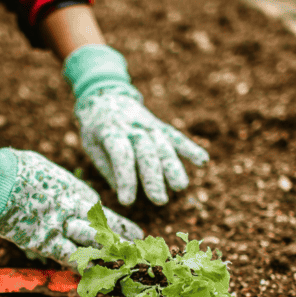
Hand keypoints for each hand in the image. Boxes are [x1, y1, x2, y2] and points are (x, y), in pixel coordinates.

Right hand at [0, 141, 141, 269]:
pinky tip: (92, 278)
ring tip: (122, 268)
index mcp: (75, 190)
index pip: (101, 211)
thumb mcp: (44, 171)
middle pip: (104, 229)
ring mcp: (61, 226)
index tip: (133, 233)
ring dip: (107, 258)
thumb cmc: (15, 169)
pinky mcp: (45, 242)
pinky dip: (80, 269)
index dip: (118, 224)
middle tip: (137, 251)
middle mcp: (74, 209)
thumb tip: (59, 189)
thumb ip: (56, 184)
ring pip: (93, 245)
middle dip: (121, 241)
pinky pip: (68, 258)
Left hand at [75, 88, 208, 205]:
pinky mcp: (160, 126)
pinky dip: (190, 148)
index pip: (121, 155)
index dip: (125, 178)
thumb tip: (124, 192)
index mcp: (110, 131)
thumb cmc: (96, 129)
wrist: (105, 95)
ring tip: (180, 187)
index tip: (127, 201)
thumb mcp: (92, 146)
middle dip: (153, 177)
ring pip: (163, 146)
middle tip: (159, 200)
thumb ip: (108, 168)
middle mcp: (132, 127)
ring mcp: (148, 125)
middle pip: (146, 152)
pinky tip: (203, 161)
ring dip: (173, 166)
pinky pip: (176, 137)